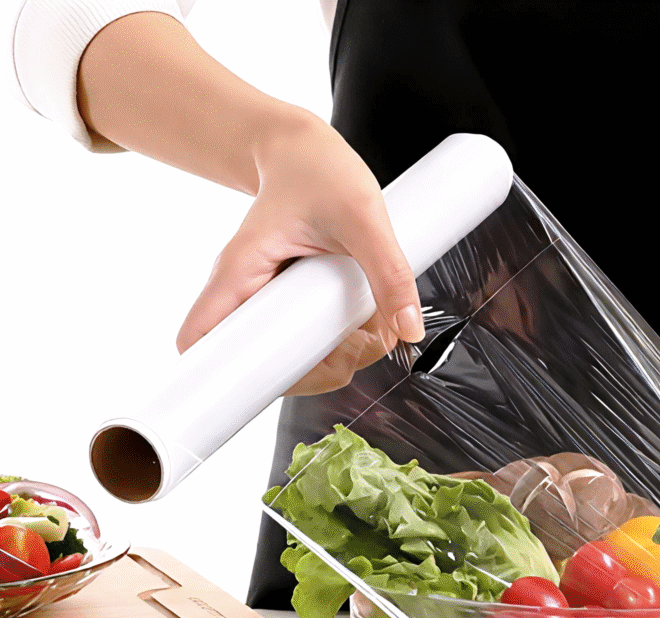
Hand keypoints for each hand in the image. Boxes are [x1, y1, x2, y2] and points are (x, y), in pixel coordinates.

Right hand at [77, 14, 423, 394]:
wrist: (306, 150)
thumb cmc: (318, 170)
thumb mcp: (362, 214)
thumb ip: (389, 272)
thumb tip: (408, 331)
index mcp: (240, 272)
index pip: (201, 341)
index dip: (227, 376)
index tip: (289, 373)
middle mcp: (247, 297)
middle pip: (261, 368)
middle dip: (318, 371)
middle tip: (358, 344)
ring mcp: (271, 307)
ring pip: (294, 363)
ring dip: (341, 358)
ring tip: (373, 326)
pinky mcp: (294, 310)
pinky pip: (312, 345)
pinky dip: (345, 344)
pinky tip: (369, 322)